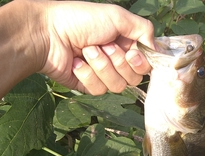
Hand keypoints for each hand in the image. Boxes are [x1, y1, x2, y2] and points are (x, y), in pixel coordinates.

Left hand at [33, 0, 153, 94]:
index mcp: (125, 43)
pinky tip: (76, 63)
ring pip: (117, 85)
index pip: (145, 64)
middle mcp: (116, 60)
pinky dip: (87, 75)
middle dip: (118, 62)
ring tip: (86, 50)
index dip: (141, 63)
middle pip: (134, 78)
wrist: (47, 33)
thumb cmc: (80, 19)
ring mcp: (102, 74)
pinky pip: (98, 90)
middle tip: (103, 46)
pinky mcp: (87, 85)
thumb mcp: (117, 16)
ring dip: (101, 66)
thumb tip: (157, 48)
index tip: (132, 54)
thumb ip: (143, 29)